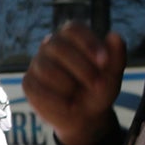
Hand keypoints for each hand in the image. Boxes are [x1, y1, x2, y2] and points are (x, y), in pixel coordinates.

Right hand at [21, 22, 125, 144]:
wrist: (85, 116)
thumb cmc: (98, 89)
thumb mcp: (112, 75)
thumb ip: (116, 56)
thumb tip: (114, 36)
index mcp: (72, 38)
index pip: (73, 29)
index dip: (88, 43)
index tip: (104, 62)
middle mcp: (51, 46)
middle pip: (58, 47)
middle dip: (82, 68)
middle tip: (98, 85)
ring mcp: (37, 64)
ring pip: (47, 70)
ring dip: (69, 87)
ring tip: (79, 97)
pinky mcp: (28, 83)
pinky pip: (38, 89)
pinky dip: (57, 101)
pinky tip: (67, 105)